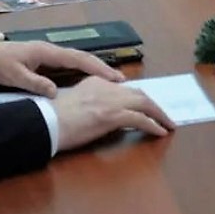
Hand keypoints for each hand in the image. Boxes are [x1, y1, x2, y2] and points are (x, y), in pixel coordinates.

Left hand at [0, 40, 123, 98]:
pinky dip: (85, 70)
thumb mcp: (15, 75)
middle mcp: (54, 51)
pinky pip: (72, 64)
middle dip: (102, 68)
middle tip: (120, 80)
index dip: (96, 67)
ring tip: (112, 81)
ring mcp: (52, 54)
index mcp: (48, 52)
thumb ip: (34, 83)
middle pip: (83, 58)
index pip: (78, 59)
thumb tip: (55, 92)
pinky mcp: (48, 60)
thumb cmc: (1, 63)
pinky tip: (92, 80)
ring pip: (79, 60)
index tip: (112, 77)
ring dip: (95, 69)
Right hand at [53, 77, 175, 150]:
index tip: (147, 106)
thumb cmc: (54, 118)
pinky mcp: (112, 115)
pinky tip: (160, 132)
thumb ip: (91, 102)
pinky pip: (140, 119)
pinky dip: (153, 125)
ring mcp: (110, 100)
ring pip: (144, 103)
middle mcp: (106, 87)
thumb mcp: (75, 102)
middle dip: (153, 105)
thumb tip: (103, 114)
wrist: (46, 122)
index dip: (138, 98)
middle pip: (138, 93)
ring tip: (168, 124)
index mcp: (96, 82)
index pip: (124, 88)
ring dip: (159, 114)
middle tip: (163, 116)